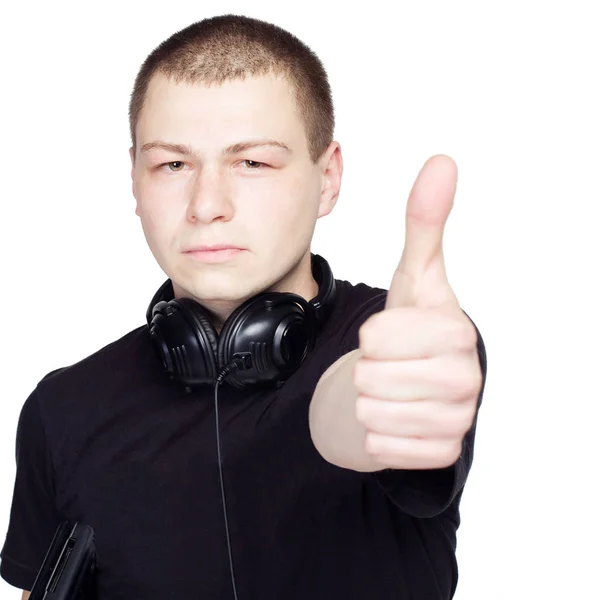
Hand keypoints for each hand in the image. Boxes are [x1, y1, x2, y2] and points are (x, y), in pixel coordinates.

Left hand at [354, 155, 481, 469]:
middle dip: (367, 370)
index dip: (370, 335)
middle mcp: (465, 378)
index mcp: (455, 331)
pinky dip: (375, 433)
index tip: (389, 334)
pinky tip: (396, 416)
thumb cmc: (415, 324)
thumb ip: (424, 222)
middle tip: (389, 364)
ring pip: (370, 415)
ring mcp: (456, 420)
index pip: (375, 338)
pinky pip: (379, 448)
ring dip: (369, 400)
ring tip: (391, 387)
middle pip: (370, 378)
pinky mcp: (439, 453)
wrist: (423, 378)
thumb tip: (441, 162)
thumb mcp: (415, 275)